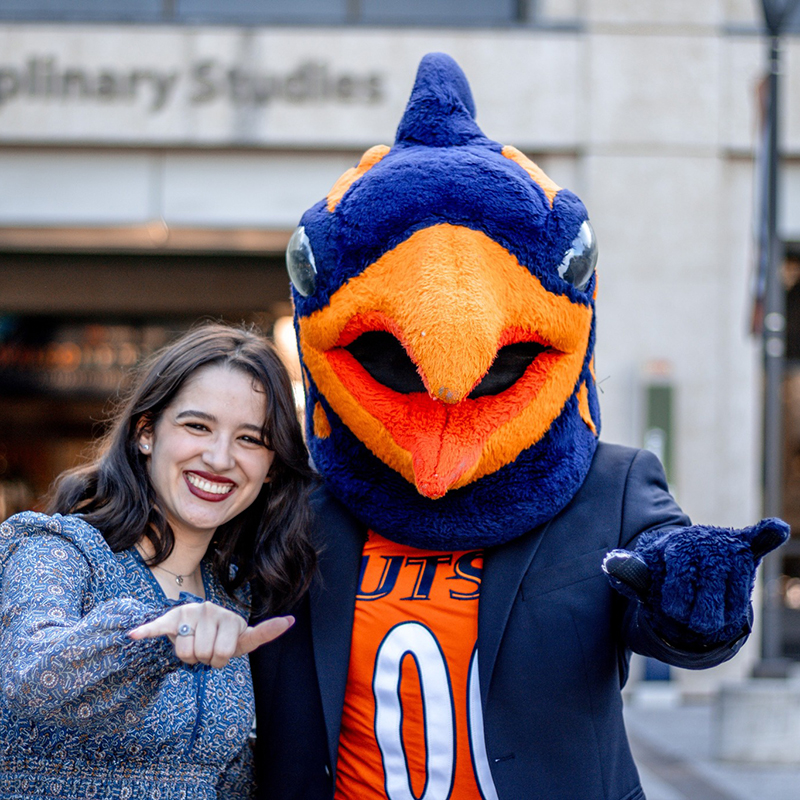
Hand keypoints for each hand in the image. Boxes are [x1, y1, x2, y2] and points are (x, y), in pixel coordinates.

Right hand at [128, 602, 293, 668]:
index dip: (250, 641)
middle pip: (210, 656)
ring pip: (188, 654)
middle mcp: (213, 611)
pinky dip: (147, 632)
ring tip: (193, 645)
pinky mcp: (172, 617)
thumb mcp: (236, 639)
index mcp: (233, 619)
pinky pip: (158, 627)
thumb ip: (257, 635)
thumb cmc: (218, 636)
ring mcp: (192, 613)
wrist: (191, 623)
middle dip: (207, 661)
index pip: (239, 643)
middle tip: (207, 650)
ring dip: (188, 658)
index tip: (288, 620)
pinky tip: (135, 635)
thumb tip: (289, 620)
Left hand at [603, 517, 788, 645]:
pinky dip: (766, 535)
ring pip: (734, 593)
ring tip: (709, 617)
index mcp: (674, 544)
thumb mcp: (643, 574)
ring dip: (722, 612)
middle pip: (710, 587)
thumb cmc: (663, 572)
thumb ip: (629, 572)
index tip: (672, 610)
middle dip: (700, 611)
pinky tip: (776, 528)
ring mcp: (725, 547)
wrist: (684, 561)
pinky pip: (757, 541)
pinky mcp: (744, 552)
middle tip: (691, 620)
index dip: (677, 598)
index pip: (681, 574)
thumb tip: (610, 563)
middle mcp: (702, 541)